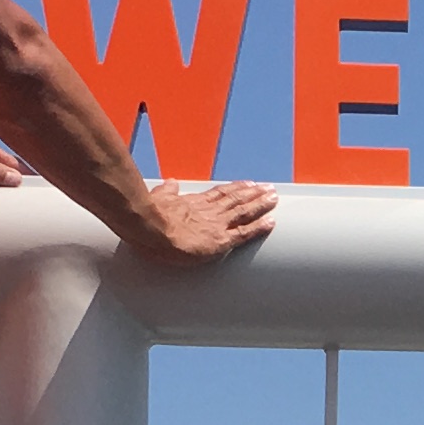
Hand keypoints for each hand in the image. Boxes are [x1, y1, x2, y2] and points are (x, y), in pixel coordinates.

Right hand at [123, 178, 278, 262]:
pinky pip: (244, 233)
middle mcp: (210, 211)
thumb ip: (167, 192)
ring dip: (261, 205)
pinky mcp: (220, 241)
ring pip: (244, 212)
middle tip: (269, 189)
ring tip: (274, 199)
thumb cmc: (150, 215)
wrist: (151, 228)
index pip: (220, 194)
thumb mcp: (158, 197)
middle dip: (254, 194)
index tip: (246, 184)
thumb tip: (171, 183)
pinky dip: (259, 228)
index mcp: (195, 202)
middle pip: (237, 200)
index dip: (234, 189)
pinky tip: (270, 223)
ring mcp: (217, 224)